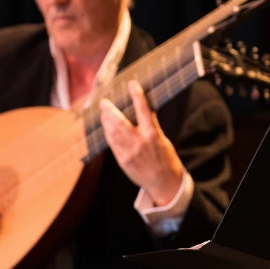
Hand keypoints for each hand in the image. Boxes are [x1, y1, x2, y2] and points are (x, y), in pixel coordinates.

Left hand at [99, 80, 184, 205]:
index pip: (143, 110)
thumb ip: (152, 126)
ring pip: (112, 132)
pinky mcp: (122, 161)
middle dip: (109, 110)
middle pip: (119, 122)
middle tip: (104, 102)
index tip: (132, 84)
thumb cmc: (166, 161)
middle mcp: (139, 143)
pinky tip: (106, 128)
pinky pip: (112, 144)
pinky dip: (108, 134)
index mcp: (153, 135)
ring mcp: (129, 153)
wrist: (164, 184)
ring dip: (106, 121)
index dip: (137, 95)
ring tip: (103, 113)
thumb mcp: (163, 141)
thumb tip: (145, 110)